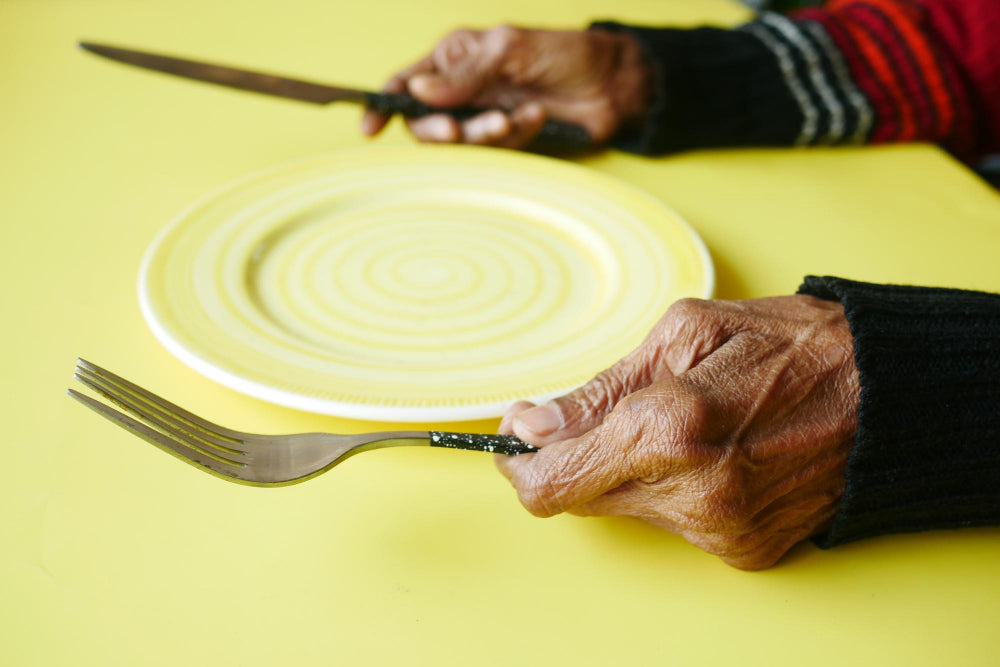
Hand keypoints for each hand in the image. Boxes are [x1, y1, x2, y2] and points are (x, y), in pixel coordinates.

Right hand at [360, 25, 651, 148]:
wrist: (613, 84)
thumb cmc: (565, 53)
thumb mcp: (511, 50)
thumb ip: (463, 74)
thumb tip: (415, 91)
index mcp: (455, 57)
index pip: (406, 83)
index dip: (382, 105)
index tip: (369, 129)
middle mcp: (465, 89)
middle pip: (427, 123)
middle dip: (441, 130)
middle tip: (460, 131)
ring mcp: (486, 116)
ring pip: (462, 142)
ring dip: (486, 135)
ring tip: (515, 118)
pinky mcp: (509, 140)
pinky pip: (495, 151)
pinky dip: (515, 137)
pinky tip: (537, 118)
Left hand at [496, 296, 860, 569]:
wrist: (888, 394)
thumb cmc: (792, 346)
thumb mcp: (683, 332)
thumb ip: (598, 390)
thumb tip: (534, 425)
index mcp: (669, 427)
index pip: (551, 483)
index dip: (521, 463)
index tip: (521, 436)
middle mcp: (692, 492)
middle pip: (582, 498)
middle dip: (582, 455)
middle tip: (618, 411)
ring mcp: (721, 529)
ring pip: (627, 509)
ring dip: (633, 469)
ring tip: (685, 422)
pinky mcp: (744, 550)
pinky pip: (673, 522)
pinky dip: (674, 488)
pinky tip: (713, 452)